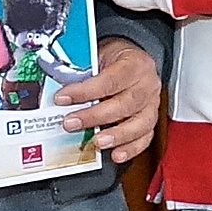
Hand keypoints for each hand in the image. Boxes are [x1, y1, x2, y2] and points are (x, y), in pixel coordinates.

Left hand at [54, 36, 163, 161]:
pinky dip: (131, 148)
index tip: (62, 98)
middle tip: (71, 123)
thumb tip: (60, 91)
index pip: (110, 80)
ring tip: (96, 142)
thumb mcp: (97, 56)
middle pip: (125, 104)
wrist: (129, 60)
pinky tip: (116, 153)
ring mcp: (151, 104)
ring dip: (116, 135)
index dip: (85, 91)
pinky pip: (145, 137)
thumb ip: (82, 73)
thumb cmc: (113, 59)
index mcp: (135, 64)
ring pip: (139, 124)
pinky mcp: (150, 120)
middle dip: (95, 116)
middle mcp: (147, 85)